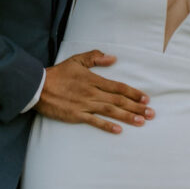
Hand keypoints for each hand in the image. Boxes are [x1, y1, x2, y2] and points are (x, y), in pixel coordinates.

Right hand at [34, 49, 153, 132]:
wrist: (37, 87)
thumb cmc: (58, 74)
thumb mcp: (76, 60)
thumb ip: (95, 57)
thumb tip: (113, 58)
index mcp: (93, 79)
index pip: (118, 87)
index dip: (134, 93)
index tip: (146, 98)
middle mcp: (92, 92)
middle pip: (118, 100)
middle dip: (137, 107)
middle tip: (152, 113)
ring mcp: (84, 104)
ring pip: (110, 111)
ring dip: (127, 116)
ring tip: (142, 121)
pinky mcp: (76, 115)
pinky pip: (94, 121)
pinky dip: (107, 126)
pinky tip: (119, 130)